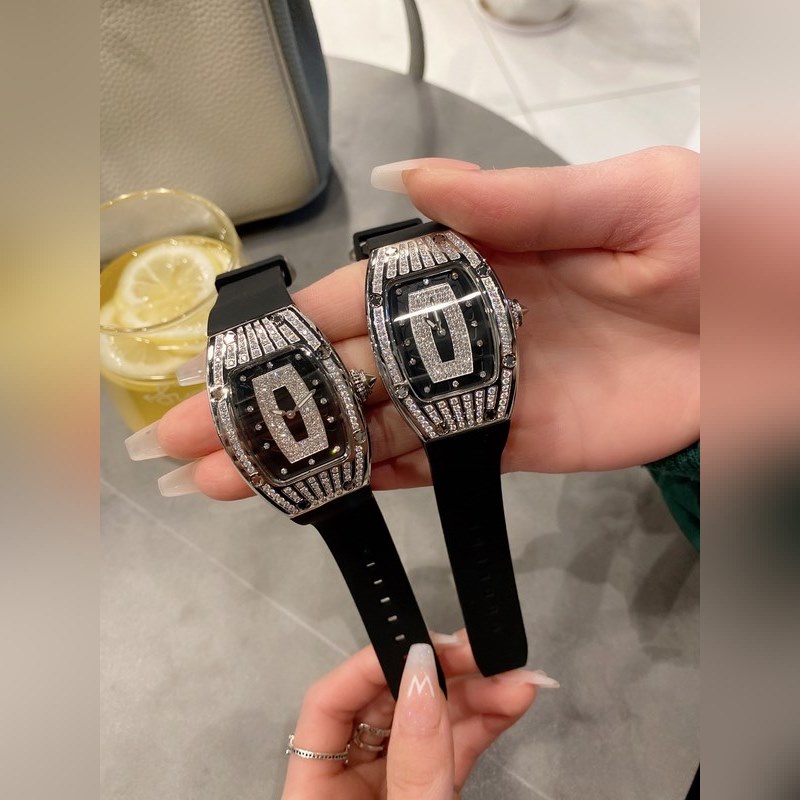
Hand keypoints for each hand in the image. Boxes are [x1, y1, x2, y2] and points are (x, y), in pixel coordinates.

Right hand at [131, 147, 697, 497]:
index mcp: (480, 261)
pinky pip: (437, 467)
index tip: (220, 362)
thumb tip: (410, 179)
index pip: (361, 299)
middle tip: (189, 440)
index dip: (289, 331)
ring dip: (305, 455)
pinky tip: (321, 495)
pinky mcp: (522, 448)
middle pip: (350, 371)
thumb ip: (514, 204)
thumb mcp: (625, 197)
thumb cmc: (725, 237)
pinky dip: (378, 480)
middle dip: (270, 406)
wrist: (787, 325)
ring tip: (226, 480)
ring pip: (377, 427)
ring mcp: (489, 396)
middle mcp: (467, 331)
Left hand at [281, 632, 547, 799]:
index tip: (422, 646)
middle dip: (440, 675)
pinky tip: (511, 699)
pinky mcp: (431, 795)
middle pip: (386, 706)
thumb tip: (425, 676)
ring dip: (476, 697)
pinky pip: (454, 750)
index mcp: (314, 791)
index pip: (328, 703)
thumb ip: (415, 759)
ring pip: (429, 724)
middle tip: (482, 653)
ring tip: (516, 677)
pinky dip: (483, 725)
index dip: (371, 665)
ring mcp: (394, 789)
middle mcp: (350, 782)